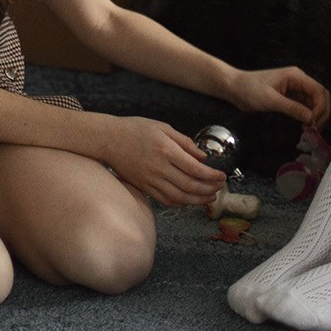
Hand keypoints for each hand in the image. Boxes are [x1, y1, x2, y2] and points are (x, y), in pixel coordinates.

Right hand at [99, 115, 224, 206]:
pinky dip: (180, 203)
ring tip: (209, 197)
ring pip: (179, 197)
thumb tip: (203, 157)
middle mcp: (158, 167)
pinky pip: (165, 200)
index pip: (195, 169)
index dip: (212, 176)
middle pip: (190, 186)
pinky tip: (189, 199)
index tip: (222, 176)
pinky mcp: (144, 187)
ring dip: (198, 200)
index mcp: (165, 150)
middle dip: (209, 189)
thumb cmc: (134, 129)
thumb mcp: (162, 127)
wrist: (107, 139)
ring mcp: (150, 179)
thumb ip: (185, 142)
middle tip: (219, 188)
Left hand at [227, 66, 330, 126]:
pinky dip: (308, 115)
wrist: (234, 88)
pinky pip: (305, 106)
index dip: (320, 107)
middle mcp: (298, 81)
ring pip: (314, 102)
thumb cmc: (249, 89)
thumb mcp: (271, 100)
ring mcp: (294, 89)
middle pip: (320, 96)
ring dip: (316, 115)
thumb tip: (311, 118)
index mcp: (296, 76)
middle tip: (316, 128)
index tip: (314, 121)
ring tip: (310, 129)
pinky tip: (304, 125)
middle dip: (321, 112)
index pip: (318, 91)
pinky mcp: (289, 97)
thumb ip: (292, 108)